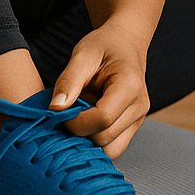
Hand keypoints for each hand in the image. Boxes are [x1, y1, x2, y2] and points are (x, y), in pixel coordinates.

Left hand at [49, 21, 150, 158]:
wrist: (125, 43)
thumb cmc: (104, 46)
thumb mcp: (83, 55)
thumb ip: (68, 81)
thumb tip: (54, 109)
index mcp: (130, 85)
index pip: (102, 118)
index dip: (75, 121)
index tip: (59, 111)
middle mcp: (139, 107)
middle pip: (104, 138)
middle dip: (79, 132)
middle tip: (65, 114)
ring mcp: (138, 120)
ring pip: (110, 150)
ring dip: (87, 141)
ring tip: (77, 119)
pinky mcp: (132, 128)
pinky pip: (113, 148)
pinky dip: (95, 142)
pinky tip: (85, 124)